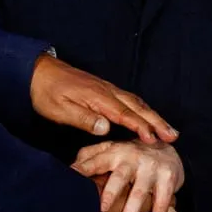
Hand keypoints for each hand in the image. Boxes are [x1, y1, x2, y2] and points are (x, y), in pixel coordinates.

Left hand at [30, 54, 177, 144]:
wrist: (38, 71)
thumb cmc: (46, 93)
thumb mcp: (59, 110)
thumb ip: (83, 118)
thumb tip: (106, 128)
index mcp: (98, 97)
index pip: (124, 114)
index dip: (141, 127)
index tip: (154, 139)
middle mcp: (107, 91)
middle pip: (137, 107)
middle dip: (156, 121)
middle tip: (173, 135)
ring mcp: (107, 89)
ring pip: (136, 102)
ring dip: (153, 115)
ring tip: (168, 129)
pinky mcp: (103, 89)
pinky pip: (129, 99)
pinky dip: (142, 109)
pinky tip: (147, 116)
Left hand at [74, 140, 184, 211]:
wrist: (166, 146)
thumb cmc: (130, 154)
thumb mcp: (111, 149)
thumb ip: (90, 157)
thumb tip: (70, 168)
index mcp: (115, 152)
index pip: (96, 161)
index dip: (84, 169)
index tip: (71, 177)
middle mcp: (133, 158)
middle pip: (120, 177)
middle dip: (111, 192)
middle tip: (102, 208)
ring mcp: (151, 168)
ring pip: (140, 194)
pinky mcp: (168, 179)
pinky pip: (161, 204)